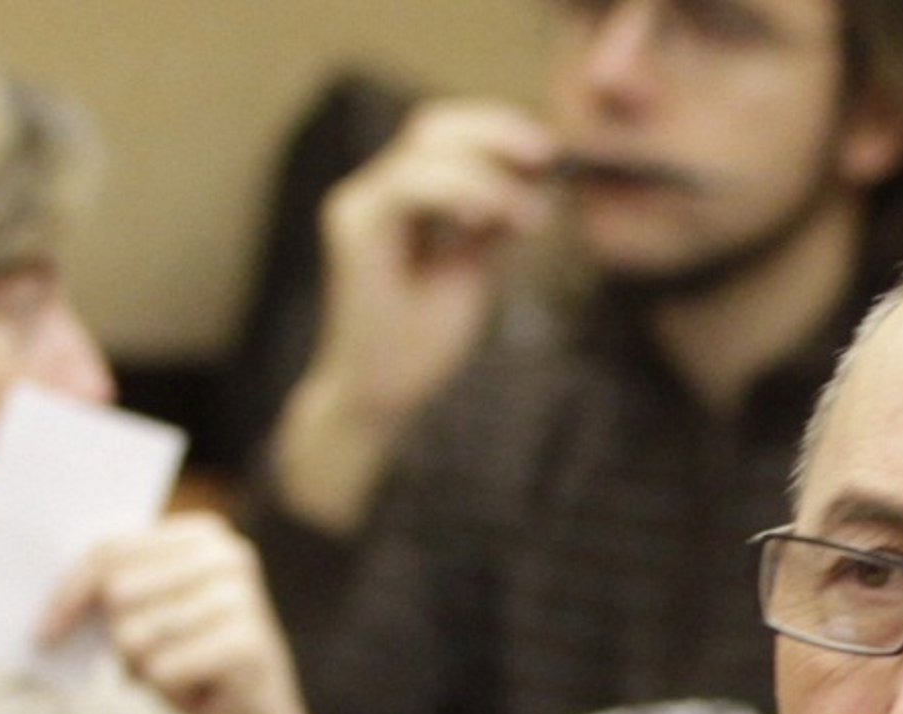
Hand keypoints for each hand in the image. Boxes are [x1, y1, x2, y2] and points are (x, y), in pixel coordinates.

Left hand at [46, 513, 326, 713]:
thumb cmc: (191, 665)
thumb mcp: (149, 615)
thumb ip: (112, 586)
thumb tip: (52, 594)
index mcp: (203, 534)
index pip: (110, 550)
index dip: (68, 593)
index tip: (43, 633)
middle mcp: (227, 557)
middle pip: (118, 592)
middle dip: (120, 639)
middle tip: (150, 662)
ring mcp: (241, 599)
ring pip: (135, 634)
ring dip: (146, 669)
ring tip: (182, 674)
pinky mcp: (246, 646)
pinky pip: (162, 669)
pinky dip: (169, 693)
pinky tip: (200, 693)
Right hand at [275, 100, 559, 529]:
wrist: (380, 398)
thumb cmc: (418, 345)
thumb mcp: (470, 274)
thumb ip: (492, 229)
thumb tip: (536, 189)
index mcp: (399, 198)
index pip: (445, 137)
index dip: (496, 131)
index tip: (549, 151)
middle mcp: (372, 191)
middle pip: (432, 127)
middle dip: (495, 133)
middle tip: (548, 155)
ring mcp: (358, 205)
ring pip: (423, 151)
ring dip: (485, 173)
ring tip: (528, 214)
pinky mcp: (354, 229)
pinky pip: (408, 188)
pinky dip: (456, 193)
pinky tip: (488, 217)